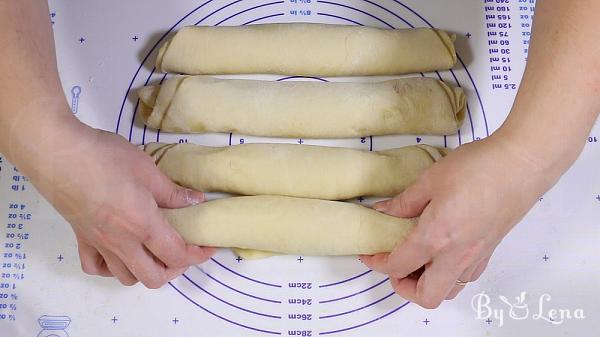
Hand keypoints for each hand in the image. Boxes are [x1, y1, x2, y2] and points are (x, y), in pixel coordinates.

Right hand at [14, 118, 213, 287]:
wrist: (57, 152)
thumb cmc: (103, 157)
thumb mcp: (147, 170)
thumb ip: (172, 191)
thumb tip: (195, 201)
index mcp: (143, 225)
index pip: (177, 255)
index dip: (198, 255)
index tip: (208, 245)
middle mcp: (122, 242)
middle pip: (154, 277)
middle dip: (175, 268)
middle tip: (183, 249)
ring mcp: (99, 243)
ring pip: (126, 277)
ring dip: (146, 271)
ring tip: (155, 251)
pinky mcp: (80, 238)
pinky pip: (97, 267)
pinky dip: (112, 268)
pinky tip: (120, 252)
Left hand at [361, 135, 558, 307]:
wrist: (522, 163)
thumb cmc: (478, 168)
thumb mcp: (430, 180)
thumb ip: (404, 202)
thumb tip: (384, 212)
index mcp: (436, 238)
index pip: (398, 265)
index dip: (377, 263)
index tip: (369, 255)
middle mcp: (456, 255)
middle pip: (426, 296)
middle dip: (403, 287)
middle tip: (394, 266)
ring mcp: (476, 256)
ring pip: (449, 290)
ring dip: (428, 284)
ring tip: (417, 260)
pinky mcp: (490, 250)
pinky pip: (466, 277)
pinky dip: (448, 274)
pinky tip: (442, 251)